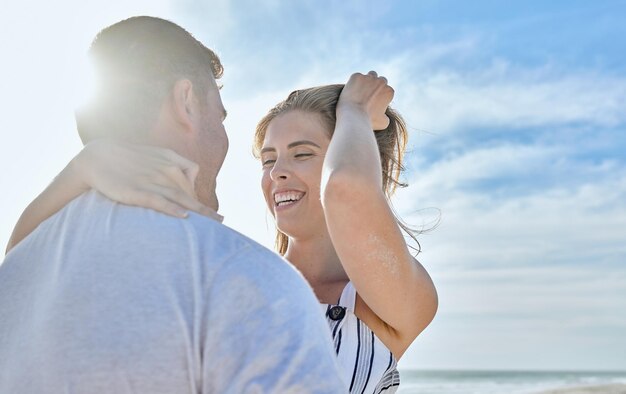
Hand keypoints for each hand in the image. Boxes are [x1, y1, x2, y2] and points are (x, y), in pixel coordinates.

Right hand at [69, 139, 221, 220]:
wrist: (97, 157)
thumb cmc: (128, 158)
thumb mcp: (155, 154)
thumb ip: (173, 163)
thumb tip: (188, 177)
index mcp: (170, 160)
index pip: (193, 178)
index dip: (202, 197)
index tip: (214, 215)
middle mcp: (165, 170)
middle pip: (191, 192)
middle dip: (206, 211)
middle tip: (221, 224)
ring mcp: (152, 181)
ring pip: (181, 198)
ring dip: (198, 212)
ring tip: (212, 226)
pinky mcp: (138, 191)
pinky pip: (159, 201)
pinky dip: (172, 208)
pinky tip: (183, 217)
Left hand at [338, 71, 393, 129]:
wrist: (352, 116)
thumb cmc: (368, 121)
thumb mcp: (383, 123)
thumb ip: (386, 117)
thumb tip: (384, 116)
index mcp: (389, 91)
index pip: (387, 89)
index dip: (381, 94)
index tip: (375, 100)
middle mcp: (381, 81)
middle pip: (380, 80)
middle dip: (376, 85)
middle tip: (368, 94)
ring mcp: (368, 77)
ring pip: (370, 75)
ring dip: (367, 81)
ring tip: (360, 90)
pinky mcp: (356, 76)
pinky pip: (356, 77)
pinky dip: (354, 82)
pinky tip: (351, 91)